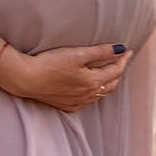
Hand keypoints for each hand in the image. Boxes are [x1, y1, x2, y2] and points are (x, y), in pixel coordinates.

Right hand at [0, 41, 134, 111]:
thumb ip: (100, 51)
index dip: (124, 59)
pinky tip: (92, 88)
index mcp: (93, 82)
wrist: (26, 79)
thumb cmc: (50, 64)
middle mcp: (88, 95)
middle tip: (122, 60)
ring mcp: (77, 103)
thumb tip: (120, 49)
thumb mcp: (77, 54)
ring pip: (100, 94)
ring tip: (110, 72)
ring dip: (108, 83)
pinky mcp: (66, 106)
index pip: (116, 70)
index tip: (129, 50)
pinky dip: (95, 93)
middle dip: (118, 71)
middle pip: (111, 84)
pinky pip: (88, 101)